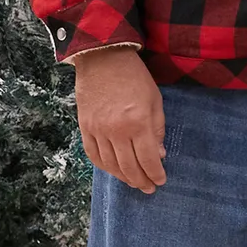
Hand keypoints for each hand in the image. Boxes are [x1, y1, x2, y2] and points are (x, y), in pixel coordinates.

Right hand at [73, 48, 166, 192]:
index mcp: (138, 123)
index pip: (148, 159)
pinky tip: (113, 171)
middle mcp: (116, 130)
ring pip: (110, 165)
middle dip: (141, 181)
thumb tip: (159, 155)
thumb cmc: (135, 77)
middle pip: (129, 167)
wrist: (103, 58)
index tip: (160, 181)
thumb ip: (157, 130)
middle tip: (148, 188)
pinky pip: (93, 155)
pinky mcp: (85, 127)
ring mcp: (98, 130)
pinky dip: (104, 167)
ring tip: (133, 182)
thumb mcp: (155, 101)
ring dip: (123, 177)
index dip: (155, 174)